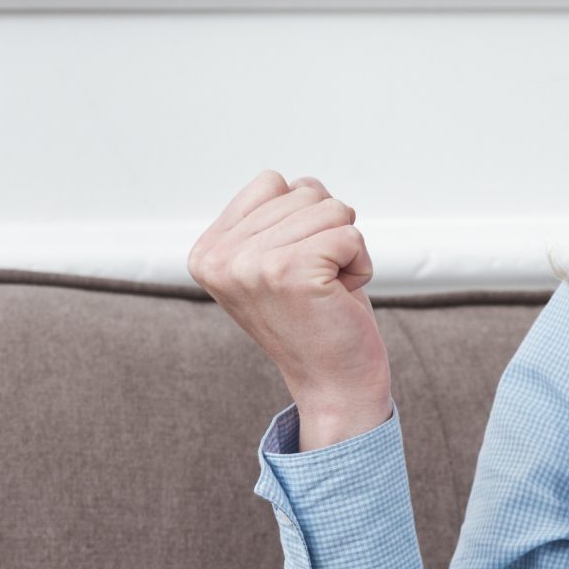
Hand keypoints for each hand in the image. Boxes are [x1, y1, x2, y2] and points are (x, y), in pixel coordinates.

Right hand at [187, 170, 393, 448]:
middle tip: (315, 285)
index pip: (272, 183)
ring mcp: (252, 265)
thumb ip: (268, 220)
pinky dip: (360, 264)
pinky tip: (340, 298)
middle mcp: (221, 258)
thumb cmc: (315, 319)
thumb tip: (291, 183)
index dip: (301, 220)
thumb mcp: (272, 262)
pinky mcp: (292, 273)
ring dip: (345, 248)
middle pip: (304, 190)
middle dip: (326, 233)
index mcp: (208, 252)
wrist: (333, 385)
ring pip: (331, 208)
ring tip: (326, 289)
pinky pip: (351, 234)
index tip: (293, 268)